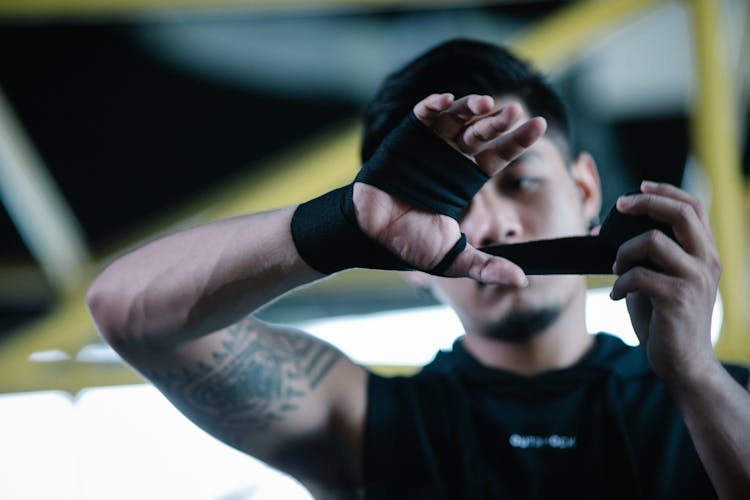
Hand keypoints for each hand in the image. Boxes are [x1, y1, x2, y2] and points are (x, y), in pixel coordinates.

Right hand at [354, 93, 545, 285]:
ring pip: (457, 118)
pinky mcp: (406, 137)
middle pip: (482, 133)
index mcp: (466, 180)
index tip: (540, 125)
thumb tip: (522, 281)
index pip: (500, 155)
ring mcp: (429, 145)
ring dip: (471, 107)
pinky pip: (422, 115)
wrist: (369, 235)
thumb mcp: (453, 258)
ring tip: (485, 103)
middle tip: (516, 112)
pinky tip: (447, 100)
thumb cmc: (408, 244)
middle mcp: (452, 159)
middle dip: (499, 122)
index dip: (519, 140)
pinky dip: (433, 104)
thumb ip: (486, 266)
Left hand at [610, 181, 721, 382]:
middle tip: (619, 207)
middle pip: (679, 213)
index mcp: (705, 254)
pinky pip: (638, 276)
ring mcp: (695, 280)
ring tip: (616, 270)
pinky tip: (616, 296)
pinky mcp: (678, 299)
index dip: (665, 190)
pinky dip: (618, 284)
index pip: (693, 207)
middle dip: (645, 203)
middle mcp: (707, 262)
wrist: (683, 364)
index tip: (638, 187)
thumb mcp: (660, 279)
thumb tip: (602, 230)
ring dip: (623, 253)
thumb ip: (645, 255)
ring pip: (652, 241)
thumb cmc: (666, 320)